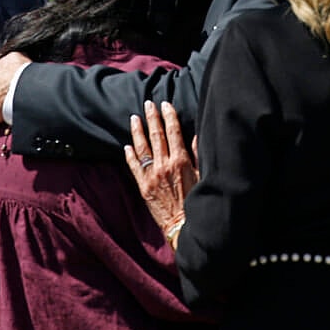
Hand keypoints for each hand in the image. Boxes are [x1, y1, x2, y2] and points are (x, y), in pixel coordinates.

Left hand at [124, 100, 198, 231]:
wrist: (183, 225)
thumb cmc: (196, 202)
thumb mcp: (202, 176)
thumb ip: (197, 155)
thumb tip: (196, 137)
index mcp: (181, 161)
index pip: (173, 132)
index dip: (169, 116)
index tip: (165, 104)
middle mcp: (164, 165)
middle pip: (156, 135)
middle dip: (152, 117)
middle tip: (148, 103)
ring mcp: (151, 175)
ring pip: (142, 147)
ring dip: (138, 131)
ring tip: (135, 117)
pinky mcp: (143, 186)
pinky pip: (133, 167)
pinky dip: (129, 155)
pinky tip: (127, 145)